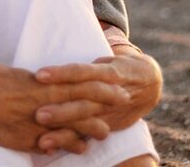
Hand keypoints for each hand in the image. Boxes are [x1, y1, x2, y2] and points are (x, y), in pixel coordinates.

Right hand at [0, 62, 130, 153]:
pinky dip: (68, 146)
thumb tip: (37, 78)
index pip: (82, 83)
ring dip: (91, 129)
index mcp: (45, 83)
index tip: (118, 83)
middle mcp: (47, 103)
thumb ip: (31, 79)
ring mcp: (40, 123)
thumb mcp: (15, 73)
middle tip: (124, 101)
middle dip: (106, 103)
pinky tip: (79, 149)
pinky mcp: (29, 139)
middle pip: (85, 105)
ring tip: (106, 131)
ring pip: (74, 127)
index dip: (103, 84)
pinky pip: (54, 145)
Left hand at [33, 47, 162, 152]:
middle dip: (63, 109)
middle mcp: (111, 92)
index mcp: (109, 71)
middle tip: (38, 113)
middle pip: (84, 101)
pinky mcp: (109, 124)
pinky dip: (71, 141)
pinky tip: (52, 146)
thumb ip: (85, 61)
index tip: (40, 75)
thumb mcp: (107, 57)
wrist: (150, 84)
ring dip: (64, 130)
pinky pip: (89, 134)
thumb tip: (60, 43)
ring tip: (42, 139)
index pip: (84, 72)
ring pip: (87, 120)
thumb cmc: (118, 66)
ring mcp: (110, 111)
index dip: (63, 73)